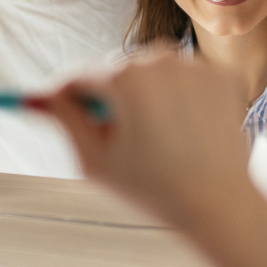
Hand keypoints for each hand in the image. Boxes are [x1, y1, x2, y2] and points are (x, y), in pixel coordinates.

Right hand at [47, 53, 266, 266]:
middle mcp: (160, 59)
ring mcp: (194, 65)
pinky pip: (187, 79)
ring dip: (145, 95)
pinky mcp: (222, 76)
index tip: (56, 108)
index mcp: (124, 77)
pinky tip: (183, 131)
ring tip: (152, 139)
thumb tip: (44, 99)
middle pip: (117, 71)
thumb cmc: (156, 191)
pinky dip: (180, 97)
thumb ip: (64, 121)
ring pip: (153, 73)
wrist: (221, 206)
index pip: (80, 75)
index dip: (63, 95)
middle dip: (109, 98)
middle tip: (110, 136)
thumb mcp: (94, 161)